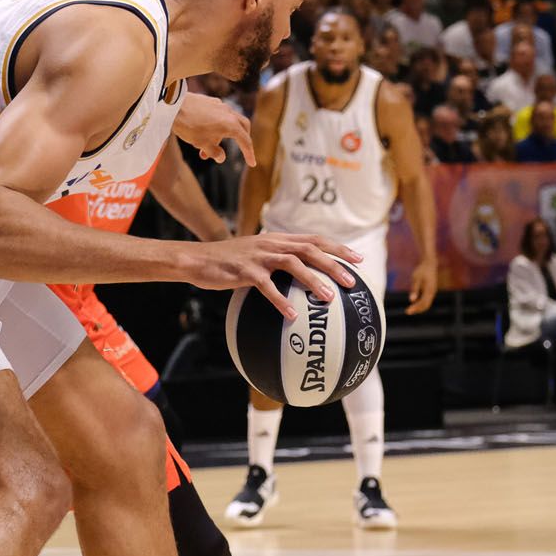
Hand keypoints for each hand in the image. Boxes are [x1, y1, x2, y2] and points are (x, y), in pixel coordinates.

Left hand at [172, 92, 253, 165]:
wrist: (173, 106)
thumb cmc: (189, 126)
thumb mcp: (202, 144)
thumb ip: (214, 152)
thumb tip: (221, 157)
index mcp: (231, 124)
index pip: (245, 141)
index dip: (249, 153)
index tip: (252, 163)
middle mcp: (229, 113)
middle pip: (243, 127)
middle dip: (243, 139)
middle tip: (241, 148)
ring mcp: (220, 105)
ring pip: (229, 121)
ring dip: (223, 135)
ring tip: (206, 149)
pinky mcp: (210, 101)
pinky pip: (219, 115)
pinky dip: (217, 126)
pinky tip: (203, 133)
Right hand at [186, 232, 362, 318]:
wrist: (197, 259)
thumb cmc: (229, 262)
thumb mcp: (257, 255)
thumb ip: (278, 261)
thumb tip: (300, 278)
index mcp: (277, 239)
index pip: (314, 239)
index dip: (338, 248)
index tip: (358, 260)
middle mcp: (272, 243)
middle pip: (310, 249)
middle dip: (334, 264)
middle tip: (352, 281)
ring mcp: (259, 256)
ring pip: (293, 264)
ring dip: (313, 280)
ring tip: (329, 298)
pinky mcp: (245, 271)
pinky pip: (267, 287)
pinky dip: (281, 300)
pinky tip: (292, 316)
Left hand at [406, 258, 437, 315]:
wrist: (429, 263)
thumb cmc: (422, 270)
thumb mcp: (416, 278)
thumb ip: (414, 289)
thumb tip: (411, 300)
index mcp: (429, 290)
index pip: (423, 303)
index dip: (415, 308)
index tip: (407, 311)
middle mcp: (432, 292)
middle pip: (426, 306)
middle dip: (417, 310)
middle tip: (407, 312)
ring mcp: (433, 292)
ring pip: (427, 304)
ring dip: (419, 308)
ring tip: (410, 310)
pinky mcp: (431, 291)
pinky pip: (427, 300)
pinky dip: (421, 304)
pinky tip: (414, 304)